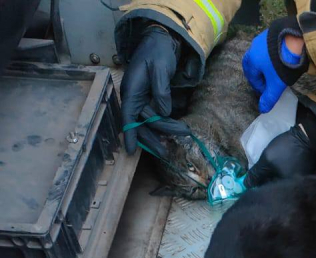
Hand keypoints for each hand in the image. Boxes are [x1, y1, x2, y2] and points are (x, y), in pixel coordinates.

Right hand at [120, 23, 179, 153]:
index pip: (129, 115)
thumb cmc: (158, 53)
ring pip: (150, 123)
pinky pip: (155, 118)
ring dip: (164, 131)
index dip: (130, 133)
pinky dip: (164, 126)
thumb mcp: (160, 68)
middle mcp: (134, 98)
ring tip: (182, 132)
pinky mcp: (150, 102)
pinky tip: (175, 130)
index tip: (131, 150)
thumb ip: (161, 90)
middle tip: (167, 152)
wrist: (161, 43)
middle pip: (141, 124)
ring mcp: (142, 101)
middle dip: (153, 138)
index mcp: (132, 90)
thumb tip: (164, 112)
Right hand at [242, 22, 306, 113]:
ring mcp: (262, 38)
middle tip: (267, 82)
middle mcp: (253, 48)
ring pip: (260, 55)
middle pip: (253, 65)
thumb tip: (262, 110)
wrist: (294, 40)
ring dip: (265, 65)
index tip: (268, 92)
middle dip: (259, 75)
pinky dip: (271, 56)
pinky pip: (268, 48)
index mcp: (251, 60)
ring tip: (275, 72)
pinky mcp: (271, 33)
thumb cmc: (282, 65)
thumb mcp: (276, 85)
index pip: (252, 77)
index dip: (260, 87)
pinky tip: (279, 60)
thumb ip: (269, 98)